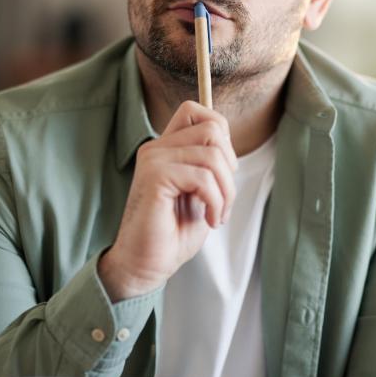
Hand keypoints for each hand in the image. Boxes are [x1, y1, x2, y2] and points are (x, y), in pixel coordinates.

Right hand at [99, 101, 237, 300]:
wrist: (145, 265)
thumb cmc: (172, 234)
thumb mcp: (200, 193)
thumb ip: (210, 165)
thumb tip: (228, 146)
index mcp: (165, 148)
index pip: (197, 111)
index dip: (223, 136)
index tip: (223, 173)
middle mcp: (156, 147)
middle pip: (213, 128)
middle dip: (230, 166)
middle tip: (223, 199)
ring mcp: (153, 159)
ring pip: (213, 154)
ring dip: (226, 191)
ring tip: (217, 214)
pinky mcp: (155, 177)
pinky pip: (202, 178)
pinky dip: (216, 201)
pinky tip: (209, 220)